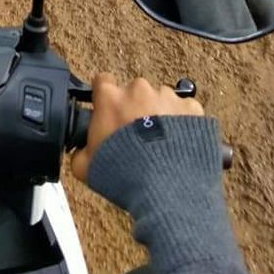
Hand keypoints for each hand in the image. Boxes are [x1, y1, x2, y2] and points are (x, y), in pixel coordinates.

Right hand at [70, 73, 204, 182]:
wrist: (168, 191)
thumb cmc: (125, 176)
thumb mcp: (86, 167)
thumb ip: (80, 151)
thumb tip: (81, 149)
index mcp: (110, 98)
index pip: (102, 81)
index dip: (104, 97)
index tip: (108, 111)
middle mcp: (139, 90)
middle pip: (134, 92)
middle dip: (135, 109)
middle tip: (137, 137)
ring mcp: (168, 97)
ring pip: (161, 99)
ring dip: (160, 115)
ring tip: (162, 144)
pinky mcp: (192, 109)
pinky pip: (186, 111)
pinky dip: (185, 124)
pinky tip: (181, 145)